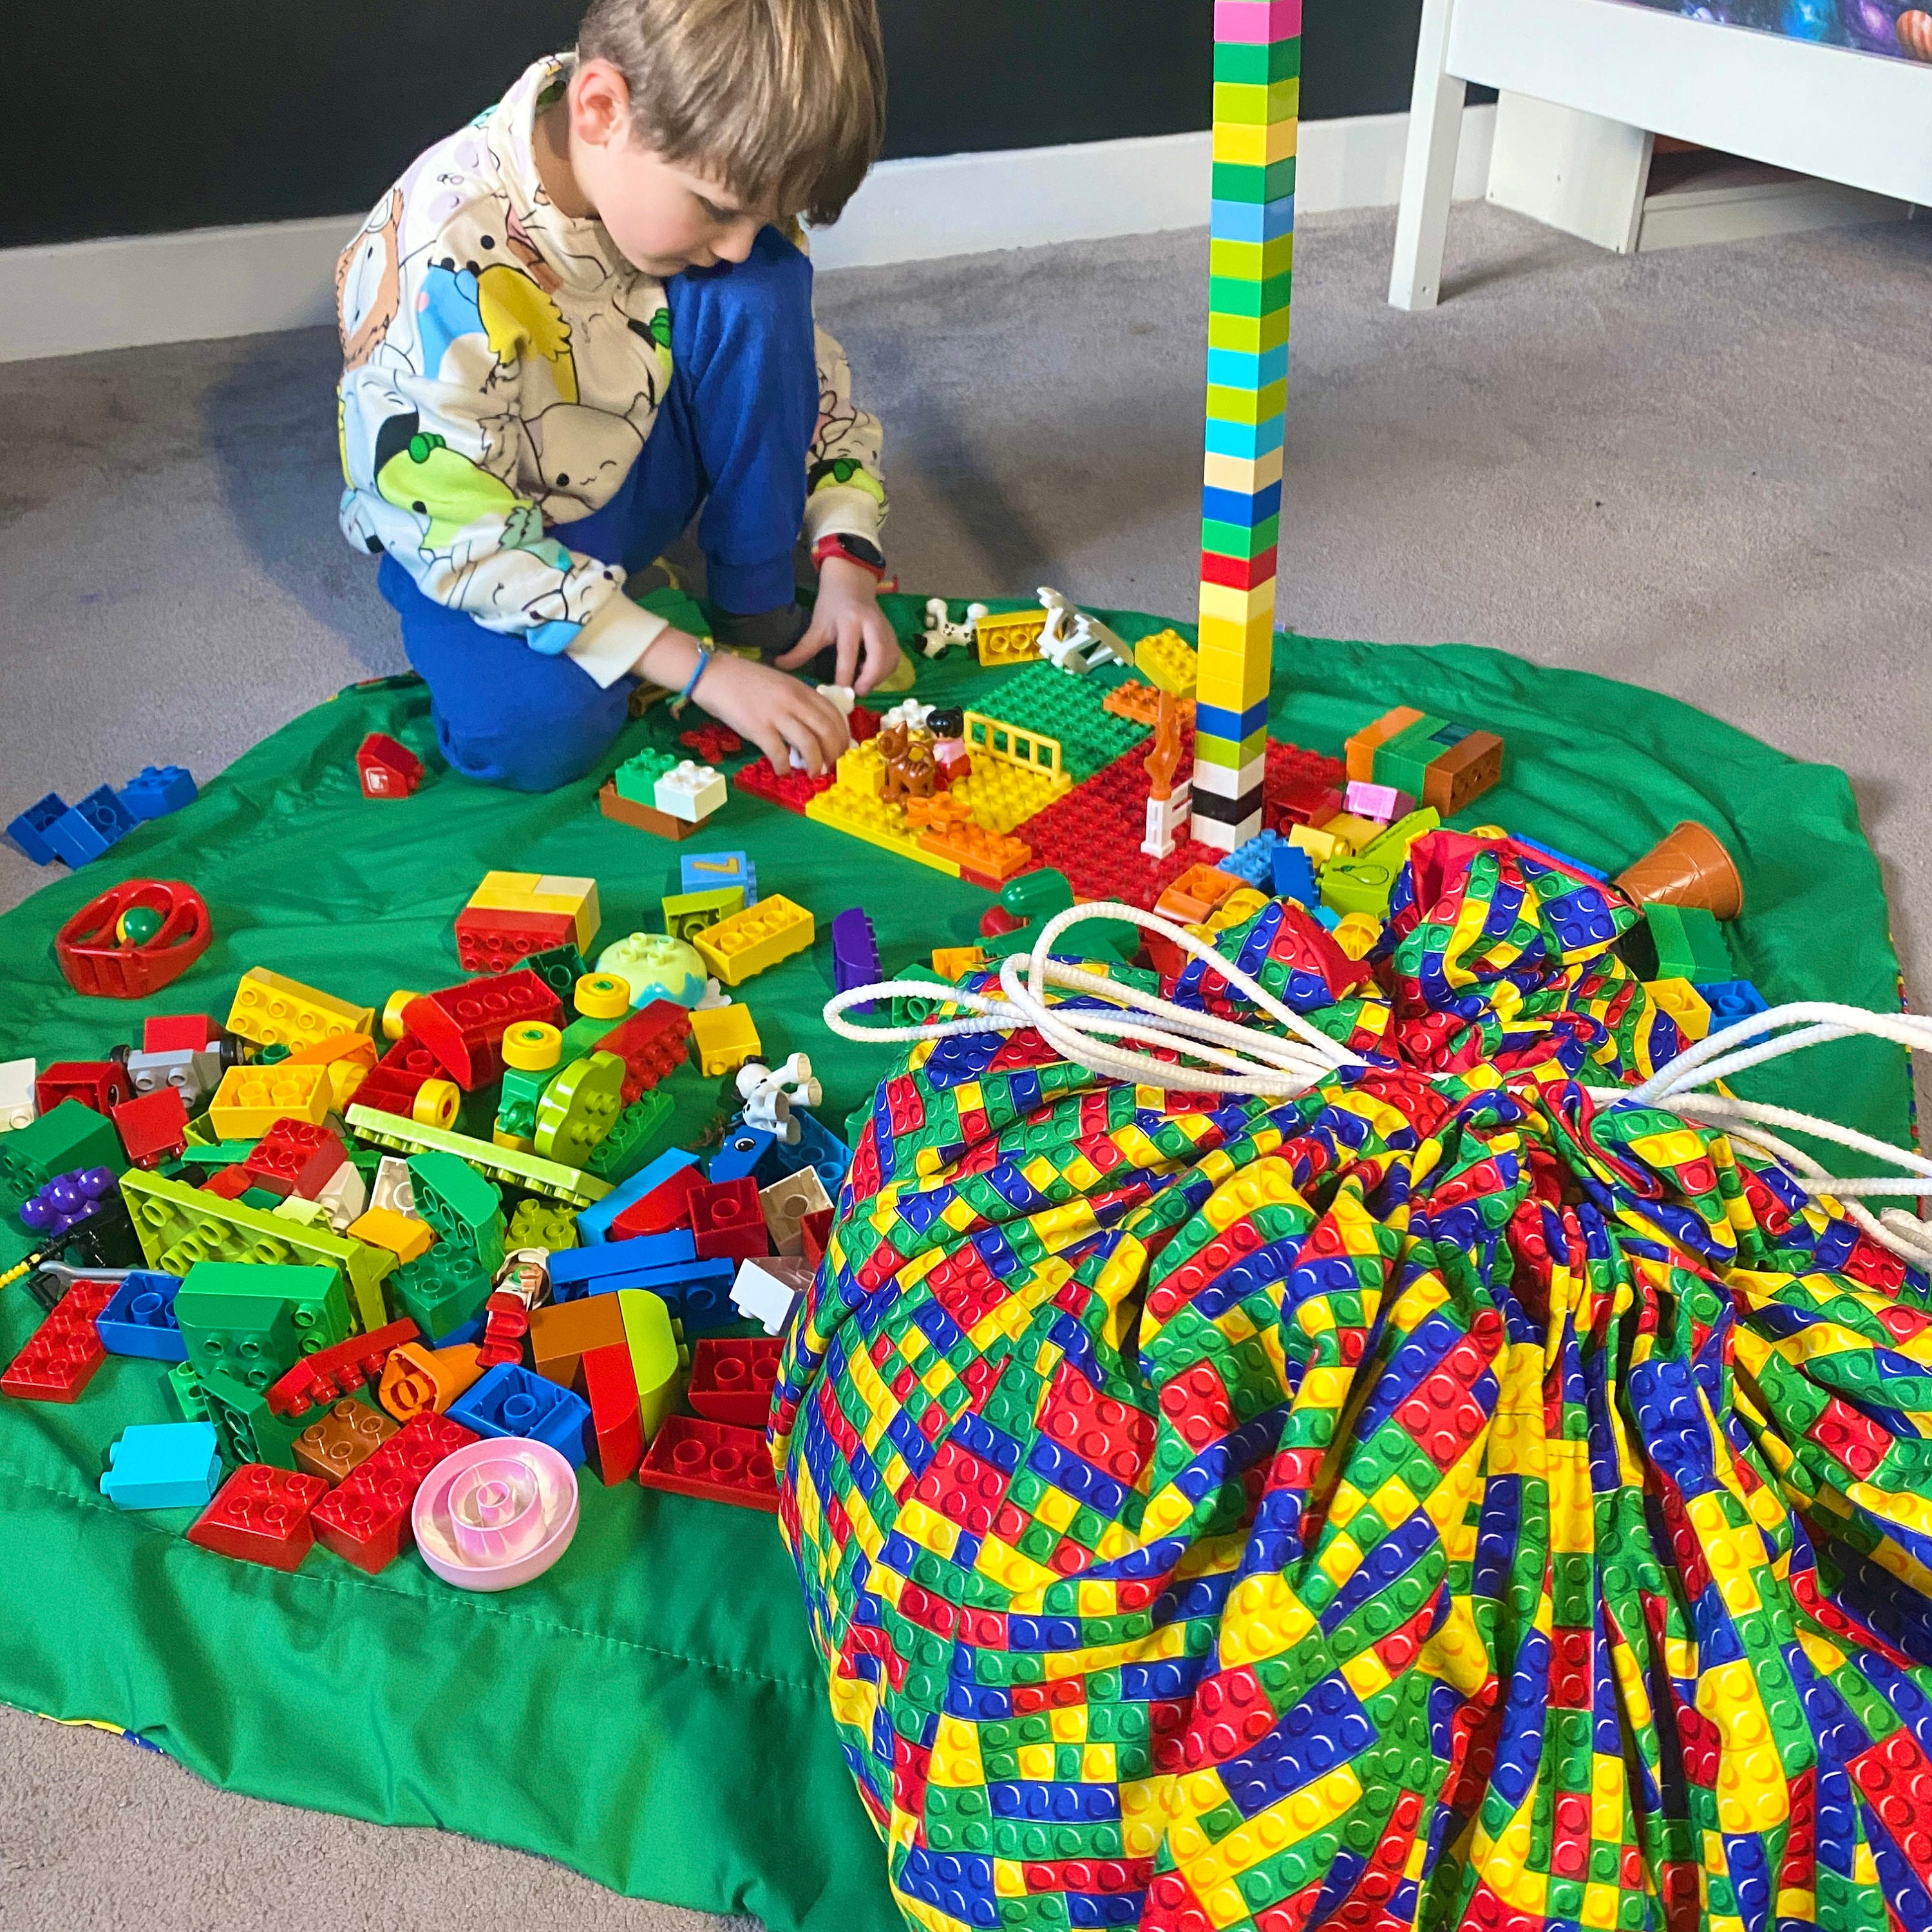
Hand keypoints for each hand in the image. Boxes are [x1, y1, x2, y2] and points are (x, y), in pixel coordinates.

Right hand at [676, 641, 849, 776]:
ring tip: (812, 774)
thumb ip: (798, 702)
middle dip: (834, 753)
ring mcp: (776, 714)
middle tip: (831, 766)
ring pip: (809, 744)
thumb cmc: (745, 681)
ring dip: (815, 764)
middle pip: (827, 731)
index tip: (841, 750)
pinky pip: (779, 753)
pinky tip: (782, 771)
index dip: (842, 736)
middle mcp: (793, 701)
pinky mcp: (757, 727)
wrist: (713, 673)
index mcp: (801, 690)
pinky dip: (784, 767)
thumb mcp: (781, 684)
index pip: (834, 714)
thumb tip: (813, 727)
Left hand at [777, 556, 902, 693]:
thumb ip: (802, 648)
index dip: (845, 675)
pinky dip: (885, 672)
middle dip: (870, 678)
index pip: (849, 652)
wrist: (852, 583)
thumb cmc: (832, 604)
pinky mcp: (893, 635)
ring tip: (861, 686)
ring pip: (889, 659)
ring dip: (878, 678)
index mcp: (850, 620)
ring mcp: (886, 629)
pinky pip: (894, 659)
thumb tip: (780, 665)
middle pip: (878, 656)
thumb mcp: (816, 625)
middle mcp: (872, 624)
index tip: (838, 692)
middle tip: (857, 693)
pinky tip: (871, 677)